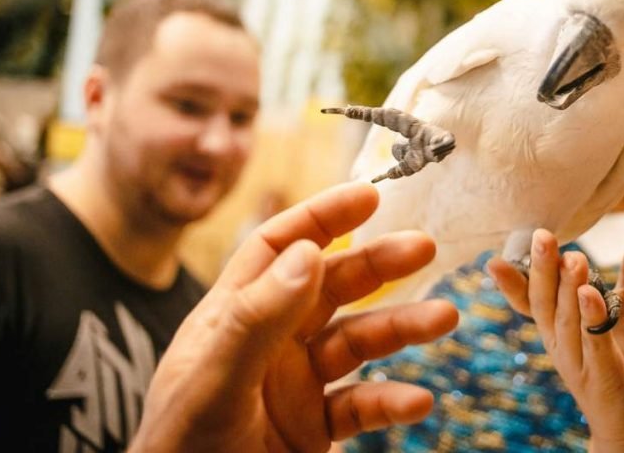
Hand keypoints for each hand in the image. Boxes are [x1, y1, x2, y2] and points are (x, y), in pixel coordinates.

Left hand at [129, 182, 458, 452]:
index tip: (370, 196)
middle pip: (332, 286)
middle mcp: (269, 341)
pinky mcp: (316, 425)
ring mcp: (296, 383)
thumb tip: (310, 253)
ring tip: (444, 318)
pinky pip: (363, 404)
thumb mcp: (212, 380)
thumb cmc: (179, 448)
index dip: (322, 218)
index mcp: (233, 315)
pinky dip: (392, 401)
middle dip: (379, 264)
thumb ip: (257, 319)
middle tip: (425, 247)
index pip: (279, 249)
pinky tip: (417, 401)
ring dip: (402, 329)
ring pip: (359, 341)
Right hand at [488, 229, 623, 452]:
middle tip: (542, 236)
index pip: (531, 300)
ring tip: (573, 258)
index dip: (513, 281)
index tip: (496, 257)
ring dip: (568, 290)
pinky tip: (590, 295)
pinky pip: (596, 346)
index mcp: (558, 327)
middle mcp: (560, 344)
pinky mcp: (604, 377)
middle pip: (545, 304)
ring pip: (568, 322)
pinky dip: (592, 320)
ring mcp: (579, 362)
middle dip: (543, 270)